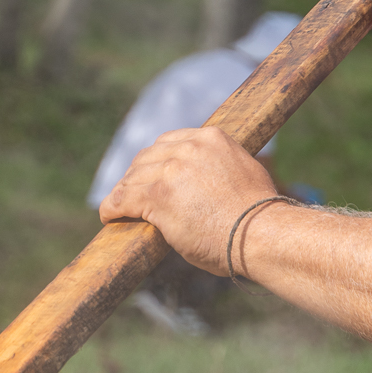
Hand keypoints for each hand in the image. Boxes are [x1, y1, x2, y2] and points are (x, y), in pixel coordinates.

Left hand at [97, 127, 278, 274]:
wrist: (262, 234)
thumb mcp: (242, 174)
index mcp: (211, 138)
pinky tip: (108, 216)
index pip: (169, 142)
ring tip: (118, 207)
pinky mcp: (157, 196)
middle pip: (147, 157)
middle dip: (137, 175)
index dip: (155, 160)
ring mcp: (171, 170)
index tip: (150, 174)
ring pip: (133, 178)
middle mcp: (189, 147)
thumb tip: (208, 185)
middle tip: (132, 193)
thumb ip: (219, 169)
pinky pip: (124, 199)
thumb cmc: (258, 217)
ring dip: (124, 193)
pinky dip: (112, 207)